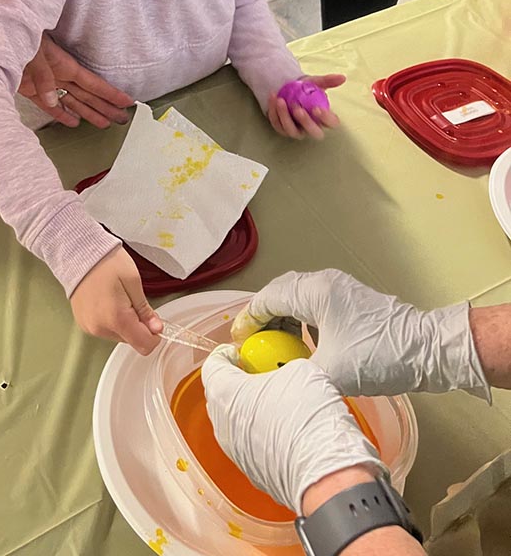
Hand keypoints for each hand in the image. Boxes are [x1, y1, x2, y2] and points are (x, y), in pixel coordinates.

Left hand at [19, 34, 133, 128]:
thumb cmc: (16, 39)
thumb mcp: (34, 53)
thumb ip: (44, 78)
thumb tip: (55, 101)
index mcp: (64, 64)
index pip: (93, 82)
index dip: (110, 93)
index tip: (127, 102)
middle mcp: (59, 75)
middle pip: (87, 95)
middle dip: (104, 107)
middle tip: (122, 120)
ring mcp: (45, 83)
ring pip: (72, 101)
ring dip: (87, 113)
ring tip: (103, 125)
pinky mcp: (30, 90)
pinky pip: (50, 105)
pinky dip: (61, 114)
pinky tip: (73, 123)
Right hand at [70, 247, 162, 353]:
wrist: (79, 253)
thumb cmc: (106, 262)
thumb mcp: (133, 281)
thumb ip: (145, 309)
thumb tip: (156, 328)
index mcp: (116, 318)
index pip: (144, 345)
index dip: (155, 334)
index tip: (155, 321)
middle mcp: (101, 328)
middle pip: (131, 340)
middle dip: (138, 325)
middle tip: (133, 300)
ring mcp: (90, 327)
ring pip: (119, 336)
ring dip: (125, 322)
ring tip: (118, 298)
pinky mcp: (84, 324)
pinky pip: (105, 330)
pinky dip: (112, 320)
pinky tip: (108, 301)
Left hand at [202, 346, 382, 511]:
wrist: (326, 474)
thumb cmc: (308, 418)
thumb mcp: (300, 369)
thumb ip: (279, 365)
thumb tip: (282, 372)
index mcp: (224, 392)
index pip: (212, 364)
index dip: (227, 354)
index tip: (243, 352)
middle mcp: (221, 424)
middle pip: (221, 393)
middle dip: (238, 381)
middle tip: (262, 373)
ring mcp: (235, 452)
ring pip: (235, 421)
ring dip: (251, 409)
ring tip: (280, 401)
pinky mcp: (252, 472)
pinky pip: (251, 444)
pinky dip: (263, 432)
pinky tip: (288, 428)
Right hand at [230, 269, 490, 399]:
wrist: (427, 350)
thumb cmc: (379, 357)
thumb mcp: (331, 372)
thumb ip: (296, 373)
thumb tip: (273, 382)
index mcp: (315, 292)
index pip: (268, 298)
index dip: (248, 319)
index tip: (237, 342)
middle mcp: (324, 282)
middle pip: (280, 292)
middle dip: (261, 316)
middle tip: (250, 342)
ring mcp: (339, 289)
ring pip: (297, 296)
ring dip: (281, 317)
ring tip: (272, 344)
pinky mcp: (350, 300)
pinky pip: (313, 303)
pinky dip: (299, 319)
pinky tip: (300, 343)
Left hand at [267, 73, 344, 139]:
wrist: (289, 89)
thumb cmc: (306, 89)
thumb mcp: (317, 82)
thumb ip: (329, 80)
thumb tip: (342, 77)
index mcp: (324, 118)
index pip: (331, 123)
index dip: (326, 118)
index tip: (317, 108)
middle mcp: (312, 127)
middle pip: (314, 133)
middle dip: (306, 122)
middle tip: (298, 108)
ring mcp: (297, 130)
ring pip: (292, 131)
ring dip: (285, 116)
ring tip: (281, 100)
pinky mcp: (282, 129)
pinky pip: (277, 124)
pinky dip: (273, 112)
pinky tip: (273, 97)